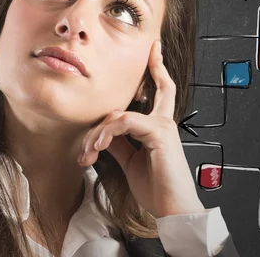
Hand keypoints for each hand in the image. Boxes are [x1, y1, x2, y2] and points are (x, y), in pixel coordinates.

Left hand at [77, 39, 205, 218]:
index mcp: (159, 127)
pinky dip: (105, 134)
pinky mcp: (159, 133)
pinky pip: (123, 123)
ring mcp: (163, 126)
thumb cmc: (156, 189)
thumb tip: (102, 132)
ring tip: (87, 152)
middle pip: (161, 87)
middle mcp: (164, 122)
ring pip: (121, 114)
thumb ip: (118, 142)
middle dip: (156, 65)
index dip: (159, 71)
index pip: (161, 94)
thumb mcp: (130, 161)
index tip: (156, 52)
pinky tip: (96, 148)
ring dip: (98, 132)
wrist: (172, 211)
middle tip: (153, 48)